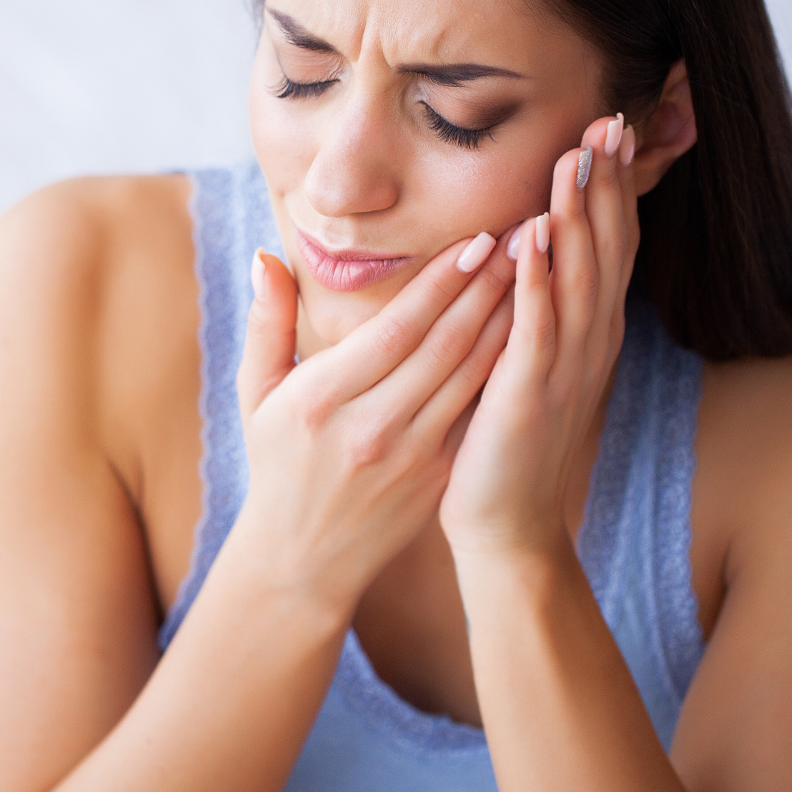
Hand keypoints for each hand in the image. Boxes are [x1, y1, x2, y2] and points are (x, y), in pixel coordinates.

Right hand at [232, 226, 517, 618]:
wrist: (304, 557)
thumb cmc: (277, 463)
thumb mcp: (254, 395)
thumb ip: (265, 324)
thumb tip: (265, 258)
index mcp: (321, 400)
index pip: (393, 330)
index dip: (440, 284)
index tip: (476, 239)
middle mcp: (369, 427)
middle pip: (442, 346)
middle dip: (488, 286)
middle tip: (524, 234)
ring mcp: (409, 456)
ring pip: (470, 375)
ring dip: (509, 319)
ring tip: (537, 270)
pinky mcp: (437, 475)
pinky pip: (477, 409)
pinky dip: (505, 367)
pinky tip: (528, 330)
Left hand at [439, 114, 638, 567]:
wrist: (506, 522)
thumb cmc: (507, 440)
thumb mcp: (529, 363)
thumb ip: (534, 309)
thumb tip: (522, 246)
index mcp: (585, 332)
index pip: (605, 245)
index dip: (609, 187)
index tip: (604, 128)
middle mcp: (587, 344)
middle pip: (603, 248)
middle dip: (604, 184)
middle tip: (606, 119)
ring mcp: (563, 370)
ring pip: (576, 279)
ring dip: (576, 216)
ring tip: (575, 157)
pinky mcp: (529, 397)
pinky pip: (536, 330)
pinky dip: (537, 281)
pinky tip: (531, 235)